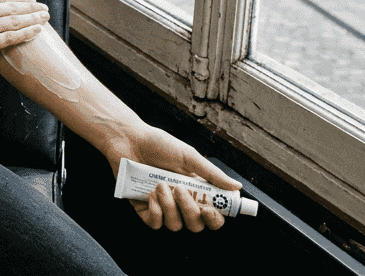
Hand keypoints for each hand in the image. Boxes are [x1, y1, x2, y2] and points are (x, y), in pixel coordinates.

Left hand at [111, 126, 241, 231]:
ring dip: (169, 206)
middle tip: (179, 189)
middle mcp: (180, 202)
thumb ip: (212, 174)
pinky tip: (150, 195)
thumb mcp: (189, 156)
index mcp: (196, 191)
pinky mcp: (143, 208)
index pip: (212, 215)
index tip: (209, 211)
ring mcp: (162, 207)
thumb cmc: (158, 144)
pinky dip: (155, 211)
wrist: (128, 139)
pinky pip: (154, 223)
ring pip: (175, 225)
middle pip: (195, 225)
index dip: (214, 219)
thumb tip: (236, 187)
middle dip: (189, 211)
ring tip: (160, 184)